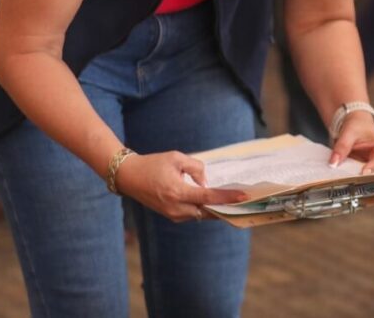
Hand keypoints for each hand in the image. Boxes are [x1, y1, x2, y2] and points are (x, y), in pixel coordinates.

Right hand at [114, 151, 246, 221]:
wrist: (129, 177)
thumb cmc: (153, 164)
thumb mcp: (176, 158)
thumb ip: (196, 168)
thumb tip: (206, 183)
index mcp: (177, 192)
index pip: (208, 196)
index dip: (227, 197)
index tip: (243, 196)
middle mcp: (175, 208)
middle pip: (208, 211)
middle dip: (225, 206)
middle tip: (242, 200)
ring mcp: (172, 215)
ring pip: (200, 215)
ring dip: (214, 208)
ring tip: (232, 200)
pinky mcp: (170, 215)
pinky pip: (192, 214)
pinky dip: (203, 208)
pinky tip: (213, 202)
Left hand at [329, 112, 373, 173]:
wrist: (355, 125)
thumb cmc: (358, 126)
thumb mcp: (349, 132)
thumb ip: (342, 146)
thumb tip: (334, 163)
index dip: (373, 167)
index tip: (363, 172)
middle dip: (361, 177)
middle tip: (349, 179)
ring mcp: (371, 167)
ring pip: (364, 178)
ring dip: (353, 179)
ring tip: (341, 178)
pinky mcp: (361, 170)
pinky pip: (355, 177)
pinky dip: (348, 176)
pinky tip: (339, 176)